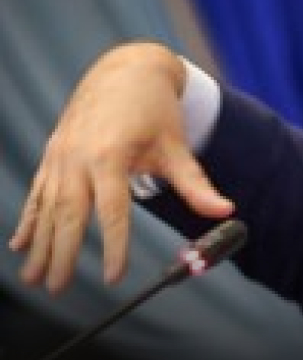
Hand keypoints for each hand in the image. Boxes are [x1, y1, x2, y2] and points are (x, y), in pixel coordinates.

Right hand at [7, 41, 233, 292]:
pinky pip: (37, 193)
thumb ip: (196, 184)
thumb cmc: (156, 110)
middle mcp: (78, 156)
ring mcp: (61, 155)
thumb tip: (226, 211)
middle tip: (56, 289)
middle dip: (60, 254)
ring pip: (46, 207)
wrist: (126, 70)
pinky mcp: (53, 154)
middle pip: (67, 214)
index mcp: (110, 155)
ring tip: (32, 278)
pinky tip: (19, 245)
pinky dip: (28, 219)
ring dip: (38, 244)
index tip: (113, 277)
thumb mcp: (177, 146)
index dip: (113, 246)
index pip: (112, 212)